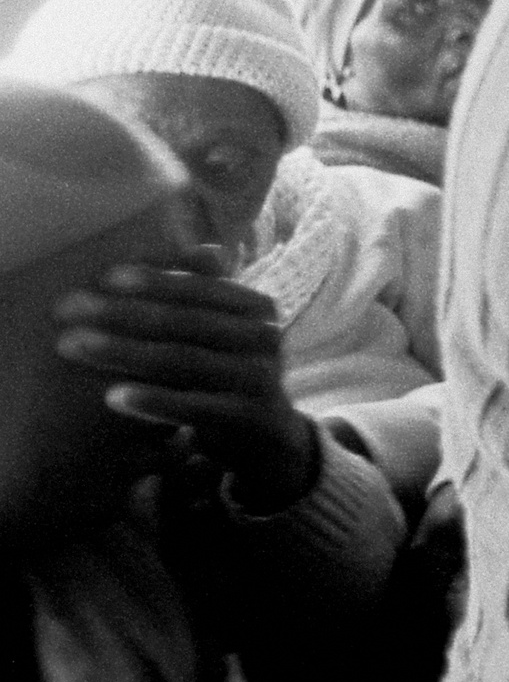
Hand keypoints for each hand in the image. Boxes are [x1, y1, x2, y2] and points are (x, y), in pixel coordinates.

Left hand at [53, 247, 316, 512]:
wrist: (266, 434)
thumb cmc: (229, 371)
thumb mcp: (223, 329)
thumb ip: (205, 292)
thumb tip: (197, 247)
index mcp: (258, 308)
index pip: (200, 287)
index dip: (154, 280)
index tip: (105, 277)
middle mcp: (265, 338)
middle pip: (184, 321)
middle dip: (122, 313)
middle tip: (69, 309)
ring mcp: (259, 378)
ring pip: (183, 360)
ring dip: (124, 351)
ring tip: (73, 345)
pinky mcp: (246, 417)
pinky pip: (192, 407)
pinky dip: (152, 400)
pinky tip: (111, 396)